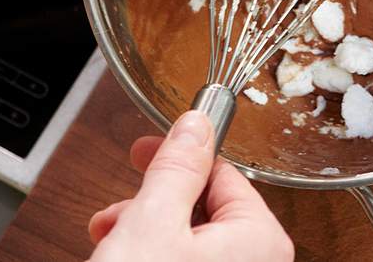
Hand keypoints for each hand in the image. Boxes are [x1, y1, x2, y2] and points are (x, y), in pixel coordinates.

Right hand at [88, 111, 293, 260]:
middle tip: (123, 197)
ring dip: (147, 227)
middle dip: (156, 197)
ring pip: (193, 237)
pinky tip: (120, 251)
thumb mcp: (153, 223)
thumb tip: (195, 125)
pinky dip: (156, 252)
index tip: (146, 148)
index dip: (178, 155)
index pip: (222, 173)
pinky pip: (189, 260)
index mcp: (262, 239)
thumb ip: (177, 167)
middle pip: (206, 206)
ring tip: (110, 233)